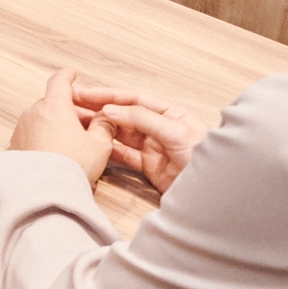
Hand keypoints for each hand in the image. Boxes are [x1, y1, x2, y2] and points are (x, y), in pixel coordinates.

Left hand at [8, 68, 113, 181]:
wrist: (43, 191)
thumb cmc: (72, 165)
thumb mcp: (99, 146)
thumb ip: (104, 127)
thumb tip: (106, 119)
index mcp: (55, 106)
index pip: (59, 82)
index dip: (67, 76)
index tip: (71, 74)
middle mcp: (34, 113)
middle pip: (52, 103)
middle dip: (68, 110)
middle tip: (86, 123)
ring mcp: (21, 129)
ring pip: (41, 120)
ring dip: (55, 125)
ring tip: (72, 142)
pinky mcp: (14, 146)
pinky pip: (31, 135)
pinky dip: (43, 138)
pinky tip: (55, 154)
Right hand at [71, 83, 220, 194]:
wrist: (215, 194)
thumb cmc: (204, 158)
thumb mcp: (175, 132)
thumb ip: (143, 119)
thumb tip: (111, 109)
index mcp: (170, 112)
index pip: (133, 98)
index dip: (108, 95)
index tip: (84, 94)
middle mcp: (160, 127)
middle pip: (123, 114)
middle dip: (98, 109)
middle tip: (72, 105)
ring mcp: (153, 147)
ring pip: (120, 134)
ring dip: (100, 128)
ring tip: (77, 124)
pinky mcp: (149, 167)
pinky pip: (124, 155)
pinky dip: (108, 149)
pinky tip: (93, 145)